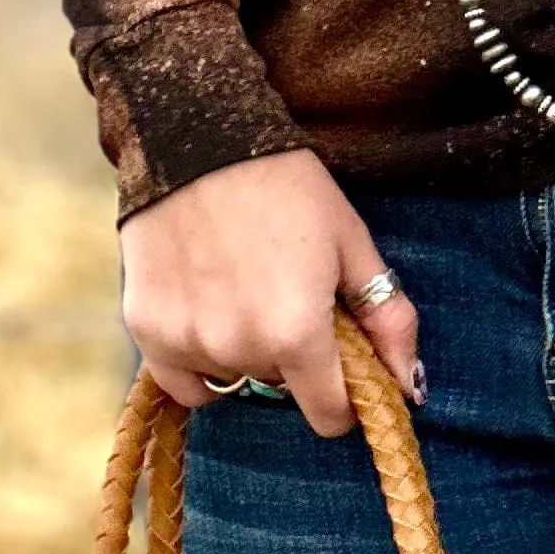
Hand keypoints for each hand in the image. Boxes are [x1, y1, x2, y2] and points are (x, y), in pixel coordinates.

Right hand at [117, 147, 423, 439]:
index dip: (344, 397)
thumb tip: (409, 386)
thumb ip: (388, 319)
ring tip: (243, 286)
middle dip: (294, 355)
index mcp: (297, 333)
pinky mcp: (145, 329)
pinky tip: (206, 305)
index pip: (329, 416)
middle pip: (282, 388)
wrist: (197, 137)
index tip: (340, 366)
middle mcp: (237, 349)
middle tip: (287, 293)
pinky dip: (197, 357)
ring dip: (244, 351)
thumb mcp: (352, 243)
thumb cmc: (287, 186)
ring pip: (232, 379)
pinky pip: (182, 378)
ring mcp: (185, 341)